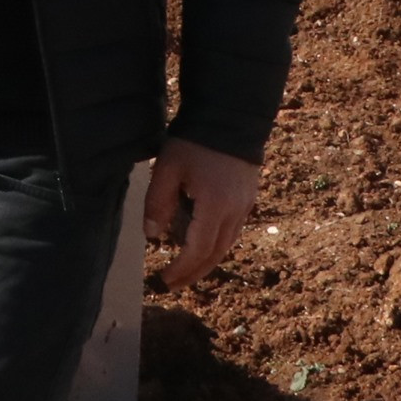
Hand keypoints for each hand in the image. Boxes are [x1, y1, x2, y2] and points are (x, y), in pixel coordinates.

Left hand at [143, 137, 259, 290]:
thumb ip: (158, 203)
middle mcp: (235, 212)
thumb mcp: (168, 169)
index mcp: (215, 207)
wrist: (230, 116)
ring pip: (227, 245)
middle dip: (193, 273)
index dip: (181, 269)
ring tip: (186, 270)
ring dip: (206, 261)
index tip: (164, 280)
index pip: (197, 251)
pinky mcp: (248, 198)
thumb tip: (153, 236)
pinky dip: (217, 244)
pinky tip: (203, 244)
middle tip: (173, 284)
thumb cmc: (195, 141)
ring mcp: (245, 206)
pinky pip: (233, 231)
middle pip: (215, 254)